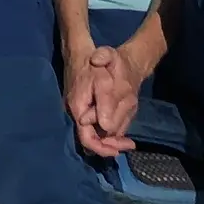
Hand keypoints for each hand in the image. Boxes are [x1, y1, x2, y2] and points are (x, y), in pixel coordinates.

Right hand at [63, 38, 140, 156]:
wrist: (89, 53)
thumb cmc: (99, 64)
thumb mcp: (103, 79)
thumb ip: (104, 101)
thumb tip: (106, 126)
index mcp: (78, 106)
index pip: (87, 138)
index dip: (103, 147)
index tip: (118, 150)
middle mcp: (75, 112)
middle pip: (90, 140)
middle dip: (109, 145)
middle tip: (128, 145)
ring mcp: (79, 111)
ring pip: (94, 134)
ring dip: (111, 139)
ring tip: (128, 142)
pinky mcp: (85, 110)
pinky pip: (96, 127)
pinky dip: (109, 132)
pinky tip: (122, 133)